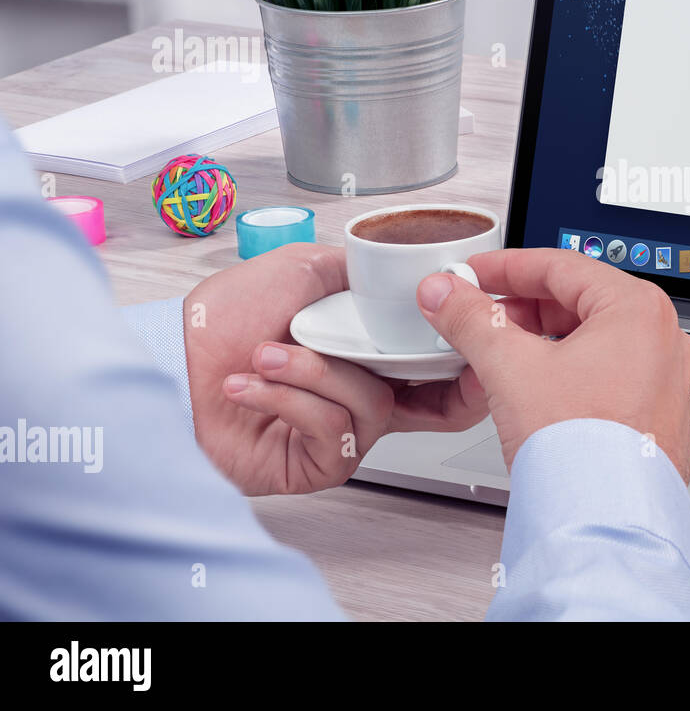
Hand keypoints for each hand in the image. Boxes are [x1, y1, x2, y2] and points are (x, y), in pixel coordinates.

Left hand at [183, 243, 488, 494]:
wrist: (168, 360)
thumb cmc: (223, 320)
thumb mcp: (302, 268)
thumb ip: (360, 271)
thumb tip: (402, 270)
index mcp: (367, 355)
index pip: (440, 371)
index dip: (468, 365)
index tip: (478, 343)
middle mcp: (360, 397)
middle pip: (437, 406)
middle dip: (435, 382)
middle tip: (410, 352)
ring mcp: (340, 434)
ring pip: (372, 403)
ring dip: (313, 371)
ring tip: (264, 354)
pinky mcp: (314, 464)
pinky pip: (331, 429)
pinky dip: (288, 398)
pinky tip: (250, 384)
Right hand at [414, 248, 689, 481]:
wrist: (606, 525)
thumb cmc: (583, 451)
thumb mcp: (511, 369)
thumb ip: (472, 320)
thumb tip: (447, 294)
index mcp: (639, 311)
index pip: (561, 266)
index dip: (506, 268)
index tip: (474, 274)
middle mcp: (664, 342)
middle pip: (579, 303)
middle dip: (522, 310)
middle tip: (479, 319)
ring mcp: (666, 383)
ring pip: (594, 343)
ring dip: (543, 343)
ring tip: (500, 359)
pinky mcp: (657, 419)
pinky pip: (609, 378)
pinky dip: (569, 375)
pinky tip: (536, 395)